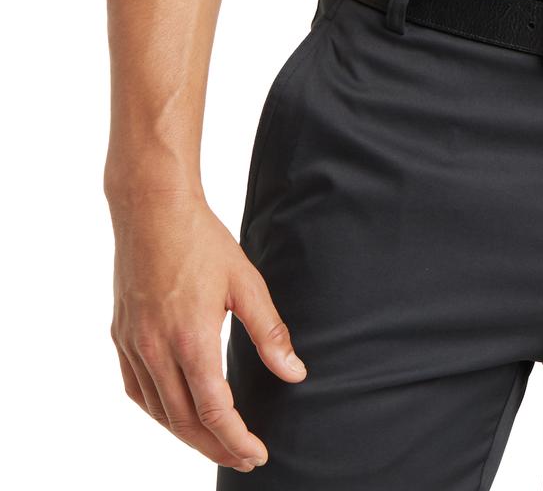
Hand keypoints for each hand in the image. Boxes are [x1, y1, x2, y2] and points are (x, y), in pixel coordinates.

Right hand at [108, 184, 306, 472]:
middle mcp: (156, 351)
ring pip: (159, 412)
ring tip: (216, 443)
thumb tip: (296, 373)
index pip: (214, 411)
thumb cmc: (202, 241)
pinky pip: (137, 392)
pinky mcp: (122, 338)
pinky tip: (176, 414)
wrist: (152, 209)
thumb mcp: (246, 282)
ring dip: (188, 436)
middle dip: (216, 447)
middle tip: (244, 457)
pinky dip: (159, 412)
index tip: (257, 453)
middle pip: (185, 422)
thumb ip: (270, 333)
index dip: (237, 439)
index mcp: (191, 339)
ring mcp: (134, 346)